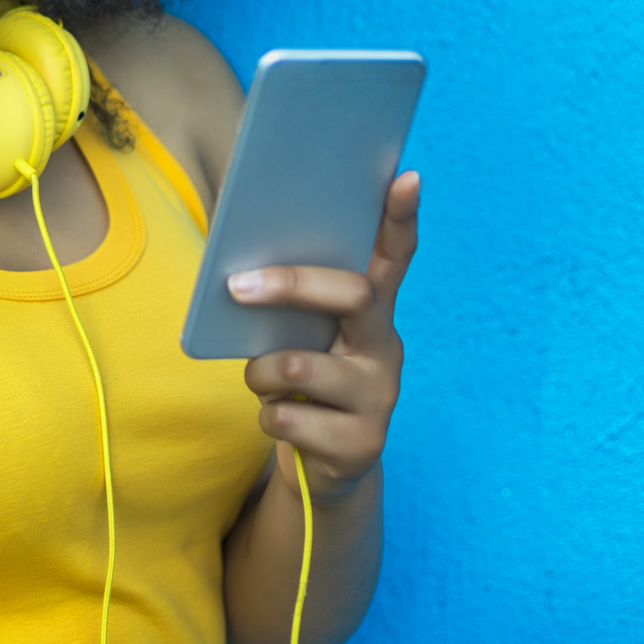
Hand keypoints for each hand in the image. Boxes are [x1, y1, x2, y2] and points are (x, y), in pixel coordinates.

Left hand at [230, 171, 419, 503]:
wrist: (320, 466)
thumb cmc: (302, 385)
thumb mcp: (300, 340)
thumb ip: (291, 309)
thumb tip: (241, 273)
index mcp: (373, 312)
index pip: (395, 256)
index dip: (401, 218)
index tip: (406, 177)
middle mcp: (386, 347)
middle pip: (354, 295)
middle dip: (291, 285)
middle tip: (237, 285)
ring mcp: (380, 397)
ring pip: (303, 367)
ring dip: (262, 373)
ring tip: (260, 380)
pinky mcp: (362, 444)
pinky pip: (290, 419)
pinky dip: (268, 418)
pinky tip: (281, 420)